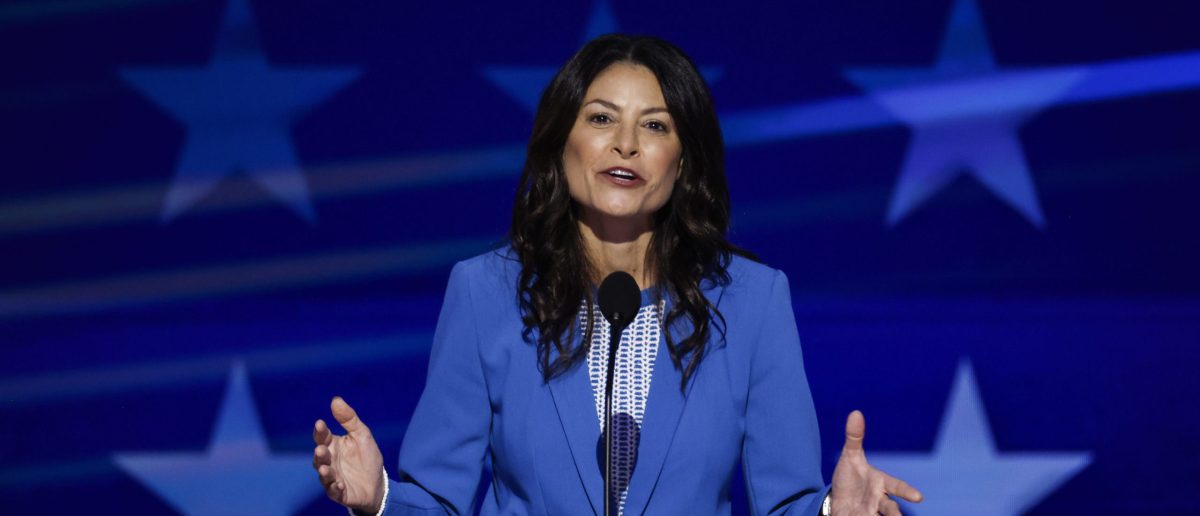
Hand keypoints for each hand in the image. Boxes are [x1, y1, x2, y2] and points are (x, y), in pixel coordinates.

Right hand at [313, 396, 385, 513]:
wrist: (377, 483)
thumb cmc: (366, 457)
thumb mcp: (362, 435)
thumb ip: (349, 419)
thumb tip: (335, 399)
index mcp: (333, 446)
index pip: (322, 437)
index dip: (320, 431)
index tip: (320, 423)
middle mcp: (329, 462)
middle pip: (320, 457)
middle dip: (320, 454)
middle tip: (321, 449)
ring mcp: (333, 478)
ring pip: (324, 475)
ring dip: (324, 472)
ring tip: (325, 468)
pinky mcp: (339, 493)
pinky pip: (334, 492)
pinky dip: (335, 489)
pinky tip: (339, 485)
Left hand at [830, 410, 921, 515]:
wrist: (836, 499)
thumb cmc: (849, 477)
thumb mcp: (849, 457)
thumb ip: (854, 438)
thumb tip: (856, 412)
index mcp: (880, 482)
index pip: (897, 486)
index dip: (907, 491)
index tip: (918, 497)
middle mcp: (878, 499)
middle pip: (890, 508)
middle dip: (895, 514)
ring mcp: (870, 512)